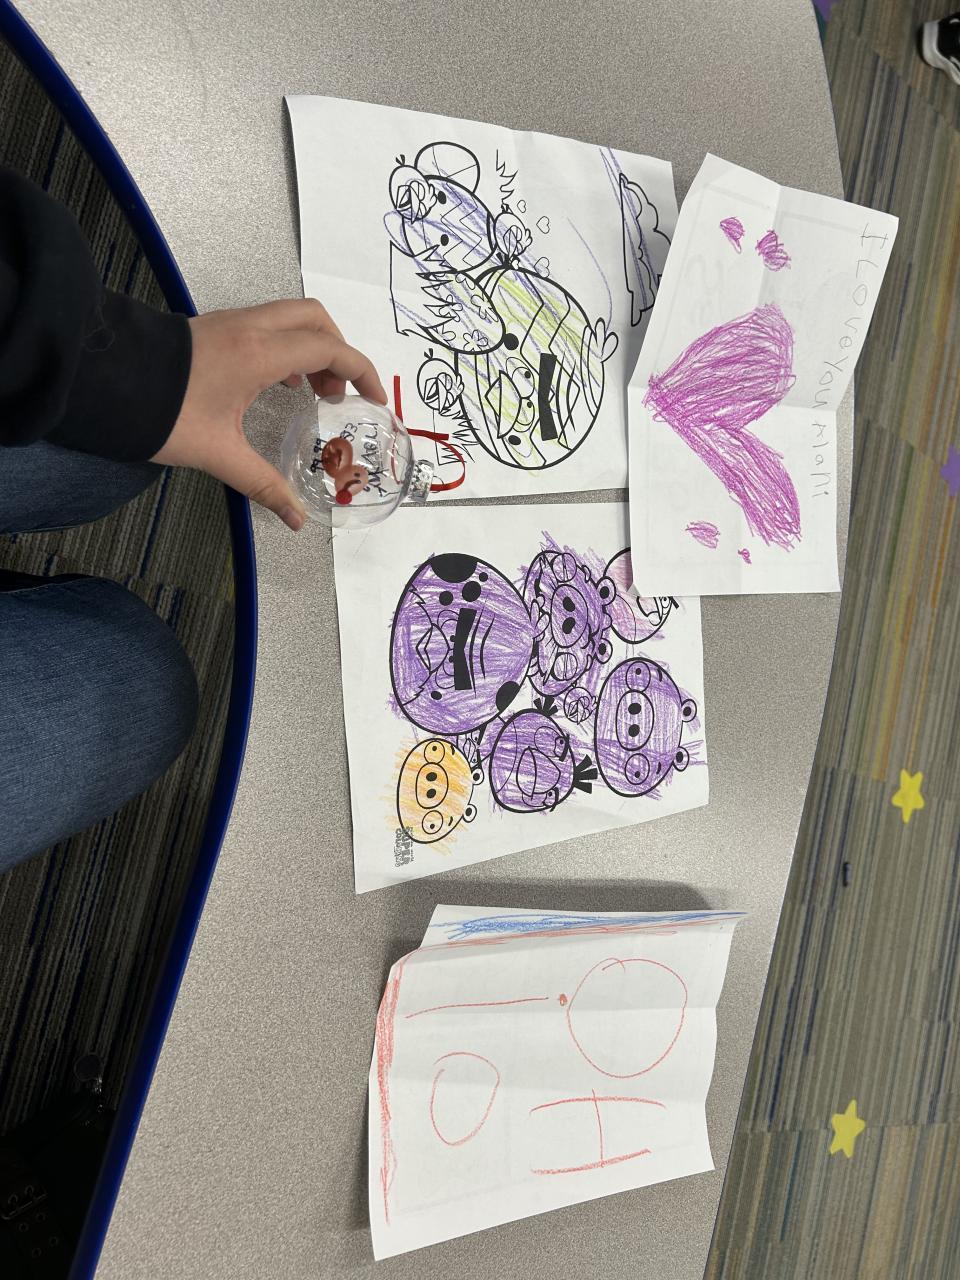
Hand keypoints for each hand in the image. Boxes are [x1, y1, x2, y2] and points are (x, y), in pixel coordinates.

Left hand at [152, 299, 386, 529]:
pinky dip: (286, 348)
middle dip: (339, 351)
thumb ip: (263, 484)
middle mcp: (250, 328)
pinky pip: (266, 326)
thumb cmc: (160, 412)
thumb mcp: (218, 454)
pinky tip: (277, 383)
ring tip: (313, 391)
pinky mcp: (215, 328)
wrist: (103, 379)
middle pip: (316, 319)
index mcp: (259, 353)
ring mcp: (231, 323)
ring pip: (291, 318)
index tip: (375, 398)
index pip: (330, 349)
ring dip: (312, 349)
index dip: (362, 371)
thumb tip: (297, 520)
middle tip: (339, 392)